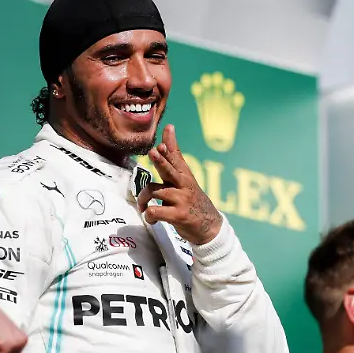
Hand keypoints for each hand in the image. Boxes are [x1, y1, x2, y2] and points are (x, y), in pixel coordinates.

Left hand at [137, 124, 222, 244]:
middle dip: (161, 161)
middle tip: (154, 152)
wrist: (210, 226)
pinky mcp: (179, 216)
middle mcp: (183, 185)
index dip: (170, 144)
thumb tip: (169, 127)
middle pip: (170, 170)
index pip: (176, 156)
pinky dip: (149, 215)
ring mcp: (181, 200)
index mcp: (184, 175)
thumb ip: (173, 155)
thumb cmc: (191, 198)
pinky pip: (156, 212)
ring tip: (143, 206)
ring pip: (156, 192)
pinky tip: (151, 218)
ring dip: (143, 198)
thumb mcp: (185, 176)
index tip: (168, 129)